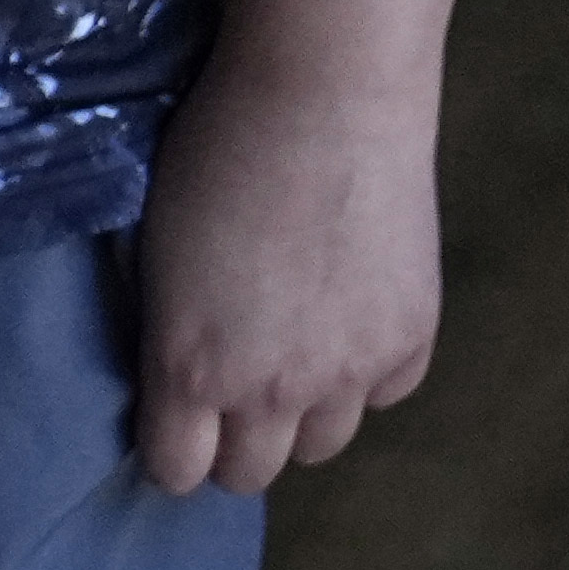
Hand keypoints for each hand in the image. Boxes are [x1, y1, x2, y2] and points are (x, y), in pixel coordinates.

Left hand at [123, 49, 443, 491]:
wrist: (323, 95)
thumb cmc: (215, 152)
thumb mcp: (157, 255)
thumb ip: (170, 335)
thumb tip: (176, 381)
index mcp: (189, 369)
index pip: (179, 472)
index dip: (173, 451)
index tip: (175, 425)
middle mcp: (271, 389)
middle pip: (252, 473)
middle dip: (235, 444)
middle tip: (233, 391)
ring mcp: (349, 370)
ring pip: (323, 444)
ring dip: (304, 415)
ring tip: (294, 355)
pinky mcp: (411, 338)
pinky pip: (385, 393)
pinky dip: (367, 372)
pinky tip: (350, 320)